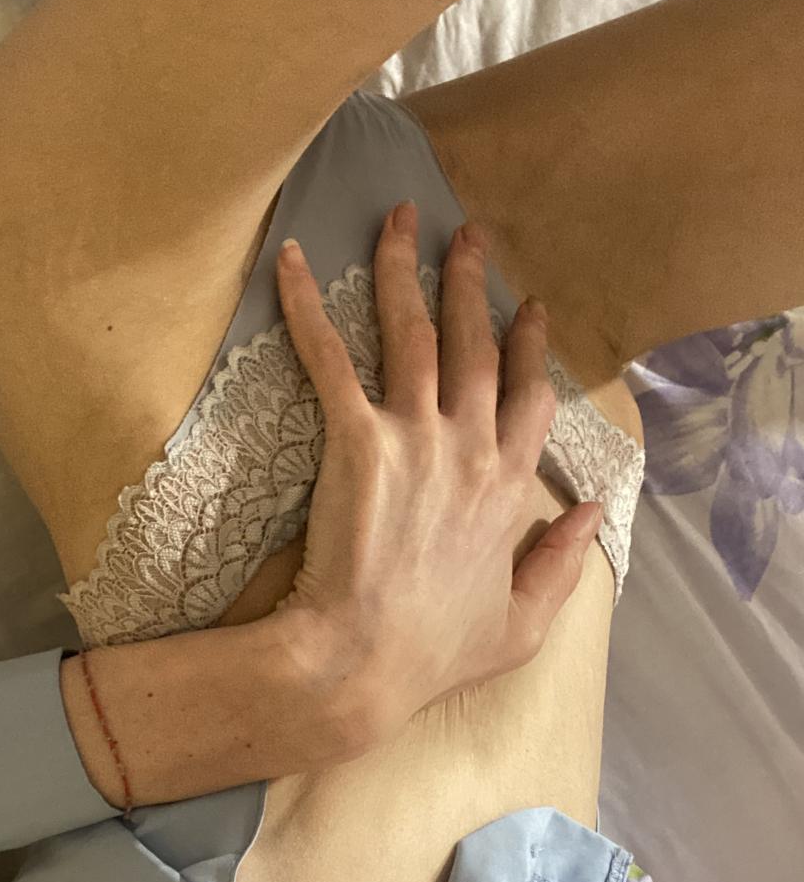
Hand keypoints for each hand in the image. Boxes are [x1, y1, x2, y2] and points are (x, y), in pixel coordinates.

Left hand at [271, 200, 603, 744]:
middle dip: (474, 284)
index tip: (529, 312)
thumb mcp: (521, 626)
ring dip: (408, 269)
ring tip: (401, 219)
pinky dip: (307, 306)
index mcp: (508, 489)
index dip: (530, 352)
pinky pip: (332, 357)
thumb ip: (560, 565)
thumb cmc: (432, 654)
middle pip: (477, 348)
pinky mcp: (357, 440)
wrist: (360, 662)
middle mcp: (470, 449)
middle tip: (468, 235)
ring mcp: (416, 439)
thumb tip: (589, 513)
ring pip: (416, 334)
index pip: (530, 401)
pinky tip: (291, 260)